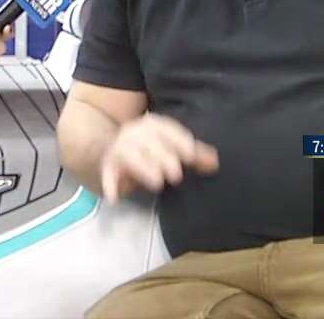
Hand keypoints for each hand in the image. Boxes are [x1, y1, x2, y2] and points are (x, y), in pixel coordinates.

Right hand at [99, 113, 218, 202]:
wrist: (113, 147)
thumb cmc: (151, 148)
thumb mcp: (171, 147)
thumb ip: (193, 154)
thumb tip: (215, 162)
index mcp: (152, 124)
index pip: (166, 128)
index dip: (179, 140)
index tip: (191, 155)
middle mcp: (133, 132)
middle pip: (148, 141)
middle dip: (163, 156)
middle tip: (177, 175)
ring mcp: (119, 147)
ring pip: (129, 154)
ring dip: (143, 167)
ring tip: (157, 182)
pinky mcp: (108, 164)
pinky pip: (108, 173)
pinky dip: (110, 184)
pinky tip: (115, 198)